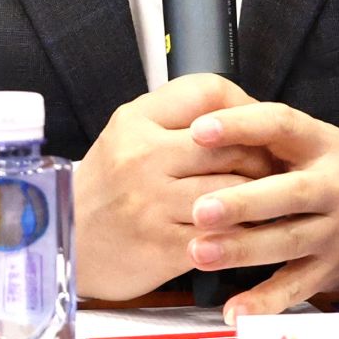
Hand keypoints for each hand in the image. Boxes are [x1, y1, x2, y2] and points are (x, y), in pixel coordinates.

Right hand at [73, 74, 279, 300]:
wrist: (65, 243)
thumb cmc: (108, 187)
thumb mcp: (128, 135)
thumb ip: (177, 118)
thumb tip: (245, 113)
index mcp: (135, 122)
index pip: (208, 93)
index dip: (244, 108)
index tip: (256, 127)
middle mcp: (142, 157)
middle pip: (232, 145)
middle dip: (263, 159)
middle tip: (274, 170)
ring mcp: (152, 203)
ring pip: (235, 191)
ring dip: (259, 199)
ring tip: (264, 201)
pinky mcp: (163, 246)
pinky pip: (226, 234)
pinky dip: (244, 233)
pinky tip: (245, 232)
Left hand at [184, 103, 338, 321]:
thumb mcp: (322, 141)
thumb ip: (271, 136)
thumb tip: (198, 116)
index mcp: (323, 145)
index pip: (282, 125)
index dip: (241, 125)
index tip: (199, 129)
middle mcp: (333, 188)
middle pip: (289, 194)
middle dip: (242, 202)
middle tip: (199, 208)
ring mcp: (334, 232)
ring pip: (287, 243)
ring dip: (242, 250)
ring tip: (199, 253)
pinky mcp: (331, 270)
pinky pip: (296, 289)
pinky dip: (265, 304)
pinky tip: (236, 313)